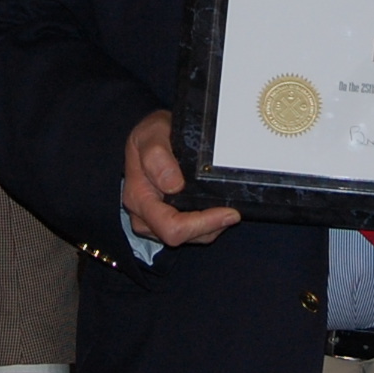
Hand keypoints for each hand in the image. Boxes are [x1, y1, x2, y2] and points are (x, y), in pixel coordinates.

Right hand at [123, 109, 238, 246]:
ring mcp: (154, 222)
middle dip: (210, 227)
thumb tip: (173, 185)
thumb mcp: (151, 134)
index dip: (201, 224)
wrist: (152, 137)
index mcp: (139, 198)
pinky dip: (207, 224)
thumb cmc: (151, 135)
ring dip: (211, 227)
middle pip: (182, 237)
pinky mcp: (166, 222)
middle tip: (234, 212)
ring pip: (189, 238)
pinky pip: (191, 233)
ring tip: (227, 208)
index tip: (227, 212)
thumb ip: (157, 156)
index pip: (170, 227)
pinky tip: (216, 209)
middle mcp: (144, 216)